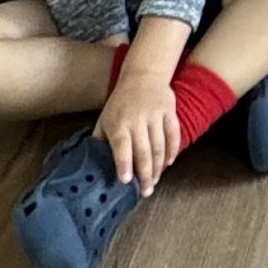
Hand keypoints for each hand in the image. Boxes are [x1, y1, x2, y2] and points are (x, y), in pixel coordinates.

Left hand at [96, 71, 180, 193]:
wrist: (142, 76)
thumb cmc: (120, 104)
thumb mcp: (105, 120)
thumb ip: (100, 141)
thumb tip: (93, 166)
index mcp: (118, 123)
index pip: (122, 146)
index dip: (124, 164)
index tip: (126, 181)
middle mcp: (137, 119)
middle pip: (143, 151)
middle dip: (145, 174)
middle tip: (145, 191)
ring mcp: (155, 115)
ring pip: (160, 146)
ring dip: (158, 167)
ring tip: (155, 181)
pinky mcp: (169, 111)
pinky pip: (174, 134)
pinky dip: (173, 150)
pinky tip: (168, 163)